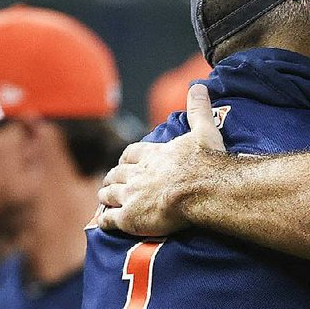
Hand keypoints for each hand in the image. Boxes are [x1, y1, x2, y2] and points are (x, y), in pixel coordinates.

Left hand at [98, 83, 226, 237]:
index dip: (127, 159)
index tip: (125, 162)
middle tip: (111, 183)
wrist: (202, 190)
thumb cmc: (206, 163)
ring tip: (105, 201)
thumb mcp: (205, 131)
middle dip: (112, 178)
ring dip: (106, 197)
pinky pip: (110, 219)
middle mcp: (137, 173)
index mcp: (152, 155)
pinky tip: (104, 223)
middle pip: (116, 174)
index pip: (132, 154)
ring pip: (109, 194)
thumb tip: (199, 85)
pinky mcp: (130, 217)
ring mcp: (131, 196)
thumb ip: (199, 110)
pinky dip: (105, 220)